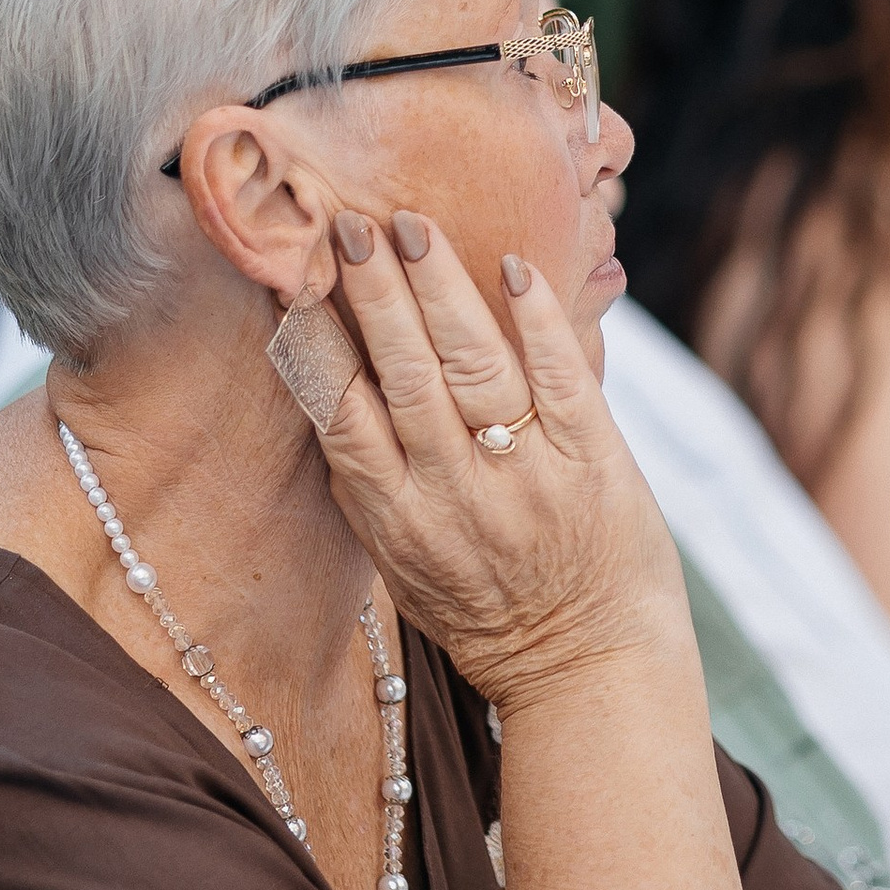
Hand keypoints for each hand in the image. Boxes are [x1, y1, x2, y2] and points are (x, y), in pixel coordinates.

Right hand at [312, 212, 686, 713]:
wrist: (590, 666)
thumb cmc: (488, 612)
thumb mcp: (402, 566)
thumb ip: (367, 488)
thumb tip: (327, 392)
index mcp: (397, 518)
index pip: (342, 415)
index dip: (316, 342)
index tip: (296, 277)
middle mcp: (454, 495)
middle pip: (403, 375)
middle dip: (372, 293)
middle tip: (347, 223)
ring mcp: (525, 475)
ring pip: (472, 365)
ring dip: (439, 289)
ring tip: (411, 227)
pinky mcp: (593, 462)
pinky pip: (560, 378)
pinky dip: (535, 320)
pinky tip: (512, 268)